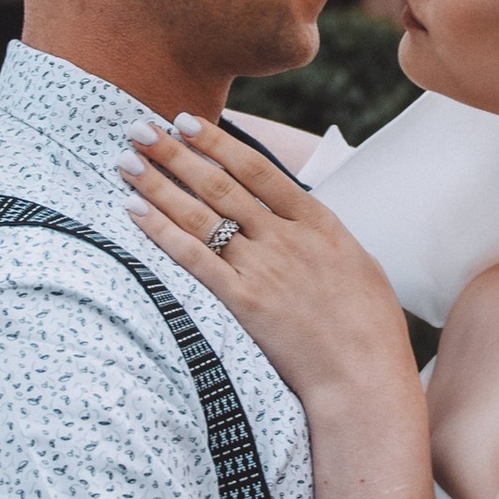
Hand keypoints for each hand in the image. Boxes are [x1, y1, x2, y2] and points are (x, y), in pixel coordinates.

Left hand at [120, 118, 412, 408]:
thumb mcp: (358, 263)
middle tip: (140, 127)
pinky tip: (136, 212)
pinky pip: (193, 259)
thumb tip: (299, 215)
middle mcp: (286, 238)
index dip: (217, 143)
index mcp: (318, 222)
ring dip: (159, 185)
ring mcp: (263, 269)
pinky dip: (162, 232)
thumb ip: (322, 235)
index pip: (257, 169)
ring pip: (201, 216)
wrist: (363, 376)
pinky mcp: (244, 303)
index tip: (187, 122)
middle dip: (175, 152)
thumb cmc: (369, 326)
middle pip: (220, 185)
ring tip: (128, 161)